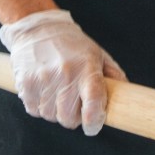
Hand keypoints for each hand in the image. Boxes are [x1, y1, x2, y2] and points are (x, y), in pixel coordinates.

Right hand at [0, 10, 126, 134]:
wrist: (38, 28)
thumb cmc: (72, 44)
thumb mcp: (98, 54)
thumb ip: (114, 76)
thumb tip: (128, 98)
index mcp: (87, 68)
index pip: (93, 103)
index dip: (94, 122)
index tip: (93, 126)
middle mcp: (65, 74)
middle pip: (68, 118)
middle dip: (73, 117)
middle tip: (73, 104)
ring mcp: (43, 80)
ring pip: (50, 116)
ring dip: (55, 111)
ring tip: (57, 92)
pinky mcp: (26, 84)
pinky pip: (34, 111)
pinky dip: (40, 106)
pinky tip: (44, 91)